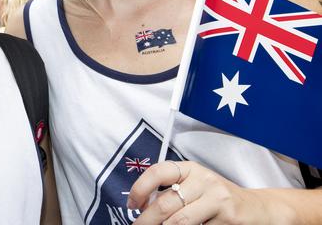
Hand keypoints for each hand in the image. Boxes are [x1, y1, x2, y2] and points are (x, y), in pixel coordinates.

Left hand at [127, 160, 270, 224]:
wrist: (257, 209)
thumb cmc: (218, 198)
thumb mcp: (195, 186)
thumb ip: (172, 192)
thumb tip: (143, 206)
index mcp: (190, 169)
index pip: (158, 172)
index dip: (140, 188)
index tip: (131, 204)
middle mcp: (204, 180)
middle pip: (165, 203)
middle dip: (146, 219)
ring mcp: (217, 199)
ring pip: (180, 221)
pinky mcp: (229, 219)